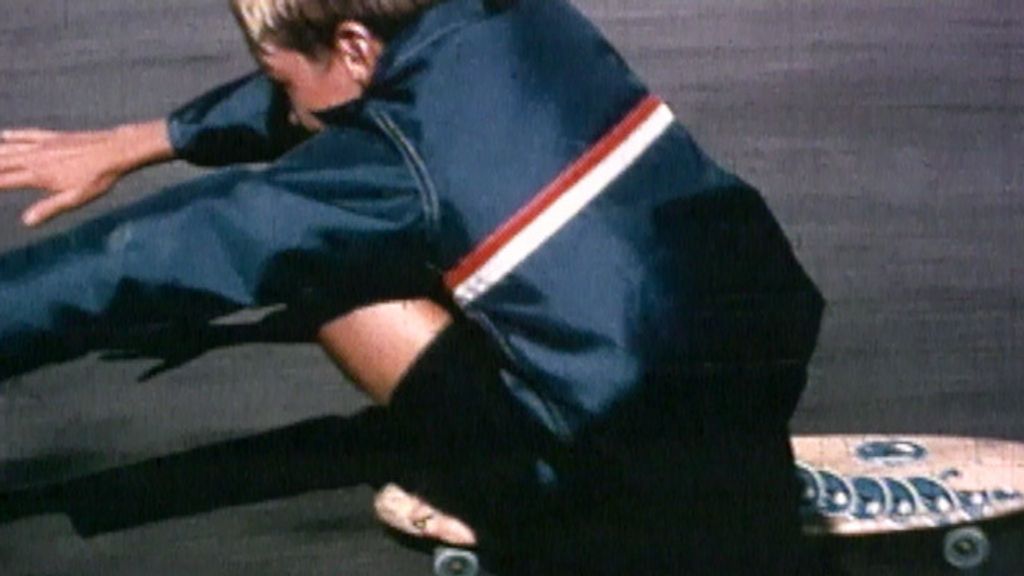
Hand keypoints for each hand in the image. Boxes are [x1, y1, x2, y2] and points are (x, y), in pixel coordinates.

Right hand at [0, 121, 172, 225]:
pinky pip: (26, 135)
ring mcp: (41, 145)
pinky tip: (3, 136)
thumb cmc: (98, 179)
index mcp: (36, 175)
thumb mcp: (76, 199)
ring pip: (7, 148)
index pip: (1, 180)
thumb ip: (50, 208)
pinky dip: (11, 136)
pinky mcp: (52, 137)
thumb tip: (26, 222)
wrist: (115, 151)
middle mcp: (33, 158)